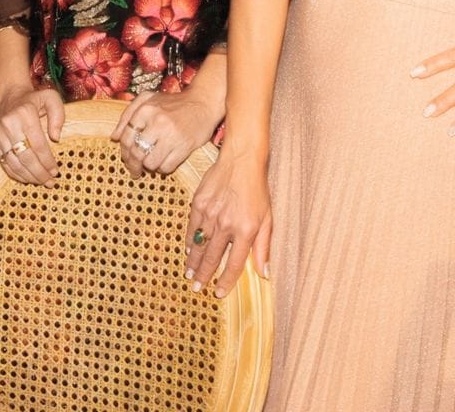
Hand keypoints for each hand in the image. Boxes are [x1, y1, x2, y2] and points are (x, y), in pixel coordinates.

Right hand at [0, 84, 63, 184]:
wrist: (9, 96)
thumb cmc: (33, 99)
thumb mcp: (51, 98)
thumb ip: (58, 116)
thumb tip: (56, 138)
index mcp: (25, 114)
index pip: (38, 144)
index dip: (47, 161)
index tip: (56, 171)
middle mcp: (9, 125)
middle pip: (25, 156)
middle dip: (39, 173)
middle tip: (50, 182)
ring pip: (13, 162)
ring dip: (28, 176)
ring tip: (41, 183)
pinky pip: (4, 162)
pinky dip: (16, 174)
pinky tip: (27, 179)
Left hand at [109, 91, 219, 177]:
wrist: (202, 103)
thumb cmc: (172, 103)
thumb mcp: (147, 100)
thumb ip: (128, 115)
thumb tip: (114, 137)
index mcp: (146, 109)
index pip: (126, 138)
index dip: (124, 151)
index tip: (126, 158)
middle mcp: (157, 122)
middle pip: (136, 153)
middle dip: (133, 165)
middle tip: (134, 170)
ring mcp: (172, 135)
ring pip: (150, 163)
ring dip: (149, 167)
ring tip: (151, 164)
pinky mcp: (184, 147)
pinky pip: (167, 167)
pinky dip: (163, 168)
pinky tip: (164, 162)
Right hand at [183, 152, 270, 297]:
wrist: (241, 160)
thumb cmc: (257, 190)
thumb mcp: (267, 219)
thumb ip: (264, 248)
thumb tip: (264, 273)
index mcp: (245, 230)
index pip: (233, 264)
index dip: (225, 282)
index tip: (218, 293)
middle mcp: (226, 225)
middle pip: (212, 258)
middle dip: (204, 276)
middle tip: (197, 288)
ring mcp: (210, 214)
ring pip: (198, 245)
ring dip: (193, 262)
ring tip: (189, 274)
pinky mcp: (198, 203)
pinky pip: (191, 228)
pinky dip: (188, 241)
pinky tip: (187, 250)